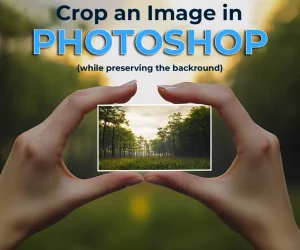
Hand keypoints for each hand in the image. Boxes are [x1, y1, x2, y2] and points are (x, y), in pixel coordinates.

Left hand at [0, 81, 142, 249]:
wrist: (0, 220)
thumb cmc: (34, 212)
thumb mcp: (74, 199)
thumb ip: (107, 185)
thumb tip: (137, 177)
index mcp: (44, 145)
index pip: (77, 106)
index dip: (106, 94)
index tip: (129, 89)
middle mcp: (35, 134)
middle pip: (73, 100)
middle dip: (103, 92)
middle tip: (130, 89)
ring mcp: (32, 135)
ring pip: (66, 106)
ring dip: (92, 98)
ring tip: (118, 97)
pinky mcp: (33, 139)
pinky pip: (60, 116)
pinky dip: (81, 108)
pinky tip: (94, 109)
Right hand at [145, 83, 299, 249]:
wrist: (278, 232)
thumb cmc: (251, 217)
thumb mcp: (213, 197)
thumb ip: (180, 183)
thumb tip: (149, 176)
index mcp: (253, 142)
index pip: (224, 101)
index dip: (193, 91)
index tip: (166, 92)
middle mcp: (261, 134)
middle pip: (226, 98)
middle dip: (194, 91)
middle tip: (165, 92)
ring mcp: (261, 138)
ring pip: (231, 105)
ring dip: (203, 97)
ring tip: (176, 96)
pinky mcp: (258, 143)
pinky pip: (234, 117)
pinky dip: (213, 109)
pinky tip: (197, 109)